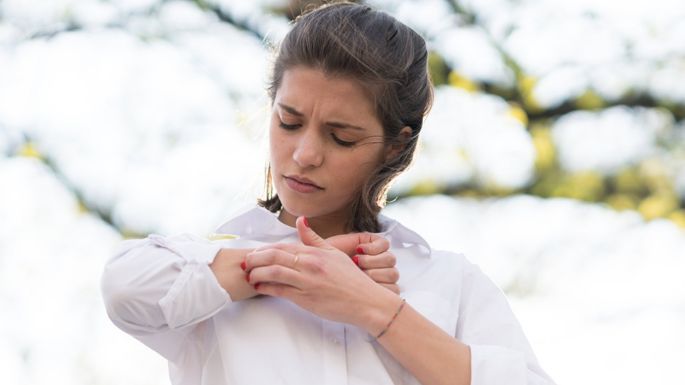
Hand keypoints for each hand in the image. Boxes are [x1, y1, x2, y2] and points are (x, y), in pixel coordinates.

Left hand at [244, 217, 396, 329]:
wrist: (365, 301)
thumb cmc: (351, 279)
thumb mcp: (334, 253)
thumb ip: (314, 238)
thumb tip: (301, 220)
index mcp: (315, 252)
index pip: (282, 246)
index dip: (265, 249)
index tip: (255, 253)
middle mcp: (309, 264)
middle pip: (274, 256)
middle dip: (255, 259)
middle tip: (246, 263)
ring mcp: (307, 282)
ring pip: (273, 272)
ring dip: (256, 273)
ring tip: (249, 275)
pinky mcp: (306, 299)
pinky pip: (280, 291)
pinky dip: (266, 288)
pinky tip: (259, 287)